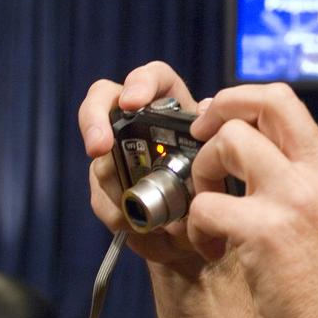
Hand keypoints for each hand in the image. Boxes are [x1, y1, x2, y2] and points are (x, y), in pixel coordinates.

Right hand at [78, 61, 226, 272]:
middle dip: (95, 119)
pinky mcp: (108, 187)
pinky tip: (133, 225)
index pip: (155, 79)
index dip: (140, 82)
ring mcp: (119, 155)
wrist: (204, 239)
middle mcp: (141, 126)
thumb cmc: (217, 195)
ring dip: (114, 184)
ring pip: (101, 156)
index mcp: (175, 112)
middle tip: (99, 147)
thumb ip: (215, 142)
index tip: (132, 103)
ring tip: (143, 212)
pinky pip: (98, 194)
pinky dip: (114, 212)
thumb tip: (204, 113)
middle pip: (105, 100)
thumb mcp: (223, 169)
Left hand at [185, 84, 317, 317]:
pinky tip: (213, 250)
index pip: (287, 104)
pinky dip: (196, 227)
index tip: (220, 124)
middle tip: (198, 139)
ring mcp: (295, 199)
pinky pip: (206, 205)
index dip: (244, 102)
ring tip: (207, 209)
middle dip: (219, 110)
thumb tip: (258, 165)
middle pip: (264, 101)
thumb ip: (305, 190)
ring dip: (202, 171)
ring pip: (228, 142)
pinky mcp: (266, 231)